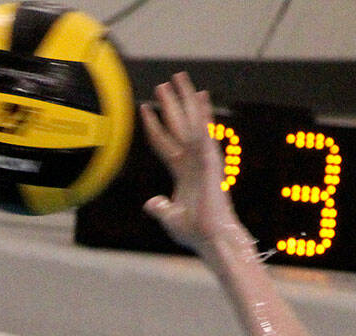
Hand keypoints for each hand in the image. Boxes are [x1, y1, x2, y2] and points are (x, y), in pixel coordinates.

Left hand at [141, 73, 243, 253]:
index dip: (154, 126)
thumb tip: (150, 203)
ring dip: (184, 100)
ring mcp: (202, 159)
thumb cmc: (196, 232)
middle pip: (178, 126)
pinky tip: (199, 96)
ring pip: (191, 123)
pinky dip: (202, 115)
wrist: (211, 238)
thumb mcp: (171, 218)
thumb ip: (161, 208)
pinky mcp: (210, 162)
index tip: (144, 108)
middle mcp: (193, 161)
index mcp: (183, 172)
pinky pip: (203, 134)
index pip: (164, 143)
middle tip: (163, 83)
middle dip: (171, 104)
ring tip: (178, 78)